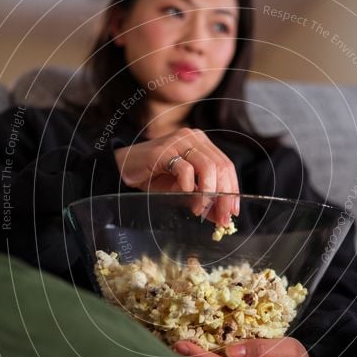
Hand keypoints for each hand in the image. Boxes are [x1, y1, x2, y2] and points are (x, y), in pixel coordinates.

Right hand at [113, 128, 238, 224]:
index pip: (226, 165)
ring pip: (207, 167)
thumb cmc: (155, 177)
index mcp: (202, 144)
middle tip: (221, 217)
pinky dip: (188, 187)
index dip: (233, 189)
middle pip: (221, 167)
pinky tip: (183, 195)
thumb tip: (222, 218)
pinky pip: (185, 169)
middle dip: (224, 196)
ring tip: (200, 210)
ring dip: (208, 193)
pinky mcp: (164, 150)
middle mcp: (194, 138)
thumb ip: (204, 200)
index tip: (233, 211)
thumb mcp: (184, 190)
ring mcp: (180, 141)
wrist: (124, 168)